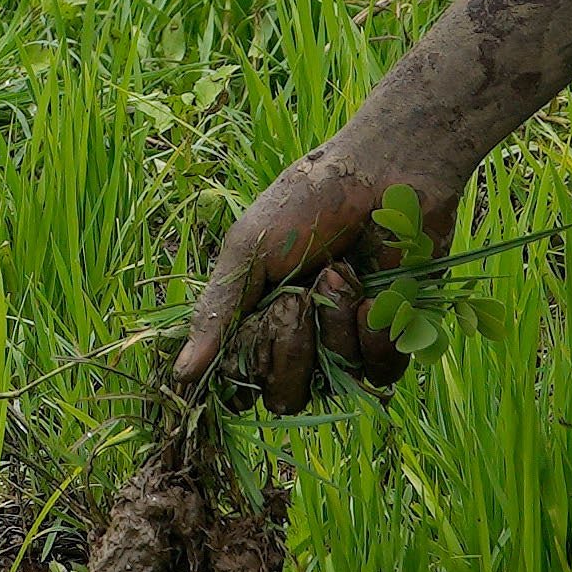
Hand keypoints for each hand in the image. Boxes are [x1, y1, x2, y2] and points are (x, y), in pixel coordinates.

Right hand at [176, 144, 444, 411]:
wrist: (384, 175)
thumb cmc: (309, 204)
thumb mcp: (248, 251)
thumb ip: (218, 313)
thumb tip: (180, 376)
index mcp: (257, 322)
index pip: (243, 384)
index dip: (251, 365)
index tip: (259, 324)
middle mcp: (300, 343)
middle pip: (286, 396)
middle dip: (292, 343)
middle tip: (299, 294)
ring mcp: (347, 344)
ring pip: (334, 383)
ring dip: (336, 326)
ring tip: (342, 273)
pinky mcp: (391, 338)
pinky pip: (380, 371)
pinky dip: (375, 333)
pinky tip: (375, 295)